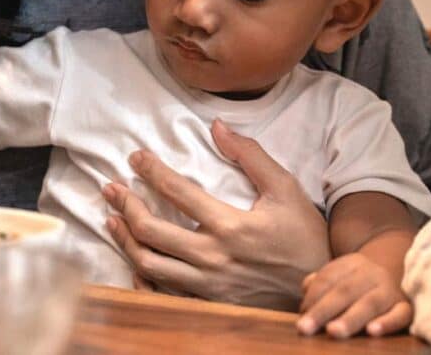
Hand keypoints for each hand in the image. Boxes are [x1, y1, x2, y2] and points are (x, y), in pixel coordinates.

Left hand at [103, 119, 329, 308]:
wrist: (320, 290)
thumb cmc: (304, 235)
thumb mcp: (285, 189)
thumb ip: (250, 156)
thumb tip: (217, 127)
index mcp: (230, 226)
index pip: (177, 191)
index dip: (151, 170)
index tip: (136, 157)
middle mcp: (213, 258)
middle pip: (151, 231)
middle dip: (124, 205)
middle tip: (110, 188)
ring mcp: (207, 286)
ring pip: (149, 264)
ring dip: (124, 239)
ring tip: (111, 219)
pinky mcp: (208, 304)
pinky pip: (162, 295)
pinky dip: (140, 278)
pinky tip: (131, 261)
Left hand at [298, 253, 411, 337]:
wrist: (401, 274)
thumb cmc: (360, 283)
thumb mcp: (341, 275)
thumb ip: (321, 284)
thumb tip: (306, 294)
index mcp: (351, 263)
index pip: (327, 278)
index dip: (312, 297)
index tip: (300, 316)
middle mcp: (372, 273)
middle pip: (344, 291)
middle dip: (322, 311)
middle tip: (305, 328)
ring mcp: (391, 290)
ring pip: (370, 304)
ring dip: (350, 319)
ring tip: (333, 332)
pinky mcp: (408, 307)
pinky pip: (401, 314)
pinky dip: (387, 323)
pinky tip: (372, 332)